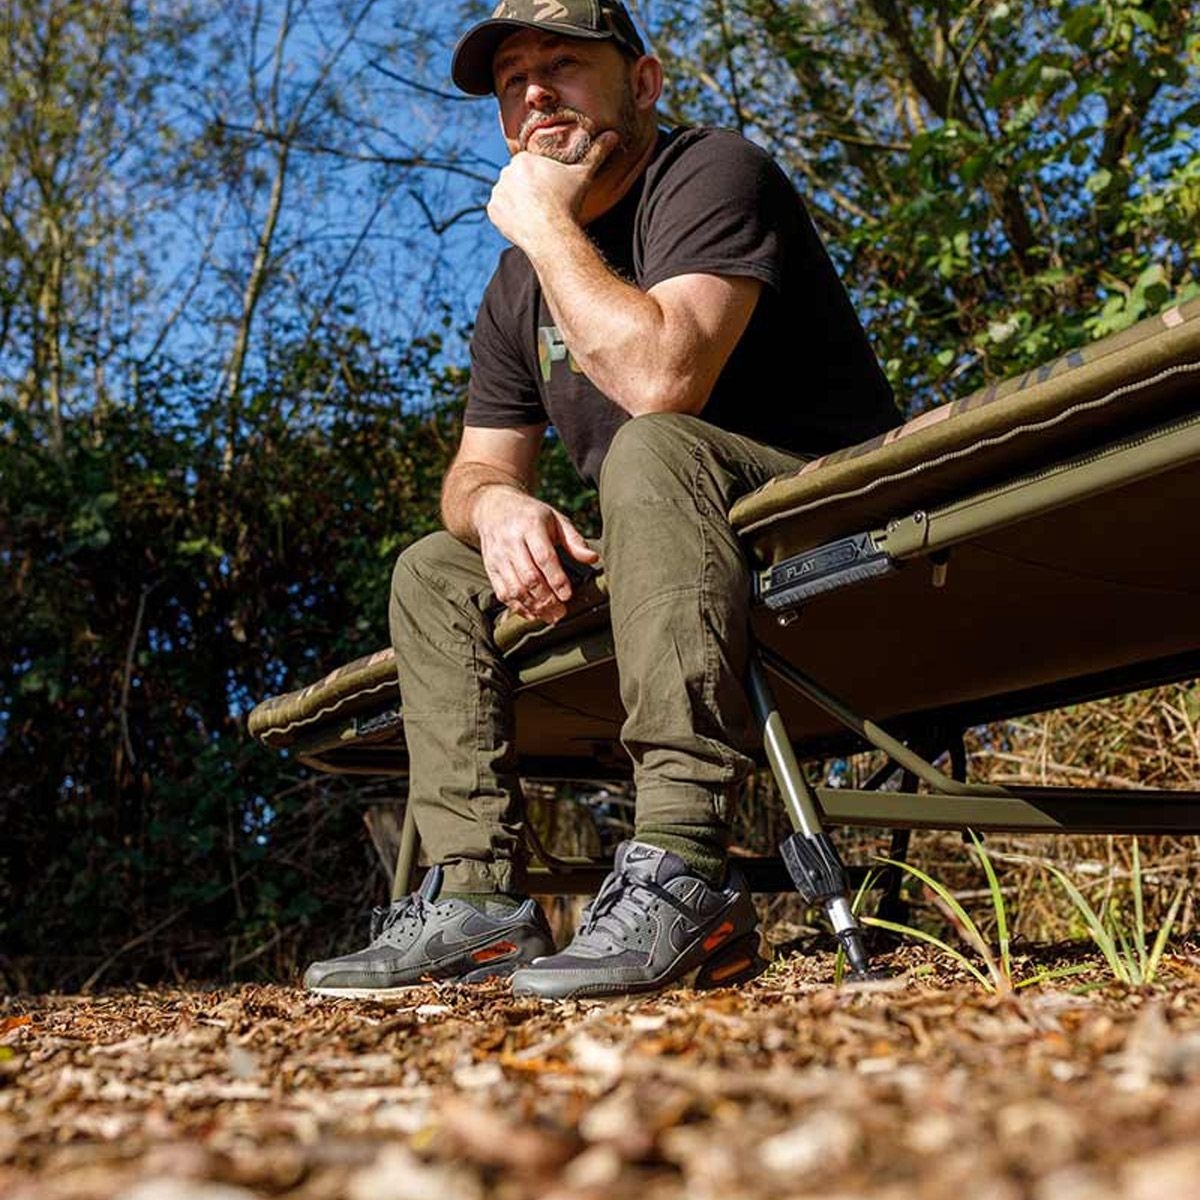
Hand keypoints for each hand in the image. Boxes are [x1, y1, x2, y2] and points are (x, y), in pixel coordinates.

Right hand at [473, 488, 599, 623]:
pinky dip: (518, 608)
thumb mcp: (555, 519)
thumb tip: (593, 558)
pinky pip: (502, 593)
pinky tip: (533, 614)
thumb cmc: (532, 515)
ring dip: (533, 607)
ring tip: (550, 616)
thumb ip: (574, 540)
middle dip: (546, 599)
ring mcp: (498, 556)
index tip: (567, 595)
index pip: (544, 557)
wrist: (494, 508)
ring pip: (514, 588)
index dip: (556, 579)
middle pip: (528, 576)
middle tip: (561, 612)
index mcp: (530, 526)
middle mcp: (511, 541)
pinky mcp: (490, 568)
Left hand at [487, 132, 619, 250]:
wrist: (551, 233)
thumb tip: (613, 134)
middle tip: (545, 204)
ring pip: (508, 194)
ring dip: (518, 202)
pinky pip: (499, 211)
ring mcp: (497, 192)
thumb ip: (596, 153)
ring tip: (536, 214)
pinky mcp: (492, 211)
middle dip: (529, 190)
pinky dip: (509, 217)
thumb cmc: (567, 202)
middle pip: (518, 180)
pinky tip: (525, 222)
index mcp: (524, 159)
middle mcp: (506, 172)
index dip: (543, 179)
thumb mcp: (583, 175)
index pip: (531, 167)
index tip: (552, 192)